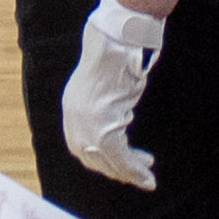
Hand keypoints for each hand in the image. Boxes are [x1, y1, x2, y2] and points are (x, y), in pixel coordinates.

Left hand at [64, 0, 162, 186]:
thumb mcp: (103, 84)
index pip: (80, 146)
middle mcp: (76, 119)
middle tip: (136, 173)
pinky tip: (146, 173)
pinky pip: (120, 157)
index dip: (100, 160)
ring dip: (128, 173)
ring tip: (146, 177)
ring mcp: (89, 125)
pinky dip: (134, 169)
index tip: (118, 164)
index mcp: (72, 107)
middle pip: (92, 158)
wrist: (117, 42)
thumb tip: (117, 118)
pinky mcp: (105, 128)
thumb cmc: (115, 55)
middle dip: (115, 170)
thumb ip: (104, 106)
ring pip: (109, 162)